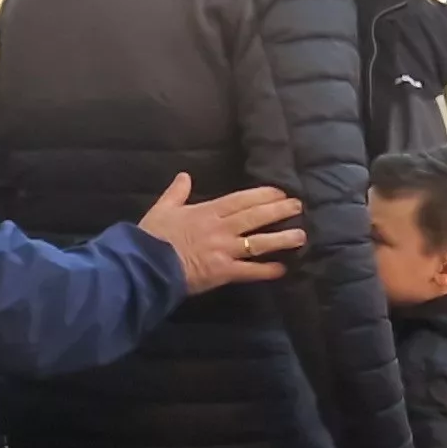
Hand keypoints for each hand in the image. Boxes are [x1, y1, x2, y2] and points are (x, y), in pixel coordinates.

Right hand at [135, 173, 305, 293]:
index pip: (241, 200)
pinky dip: (266, 271)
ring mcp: (224, 251)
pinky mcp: (223, 272)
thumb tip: (184, 175)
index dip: (262, 195)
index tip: (279, 191)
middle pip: (255, 217)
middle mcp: (221, 229)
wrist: (145, 265)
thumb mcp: (162, 209)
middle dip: (279, 210)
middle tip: (298, 206)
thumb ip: (176, 192)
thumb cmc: (152, 236)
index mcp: (207, 212)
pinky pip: (249, 271)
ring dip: (282, 239)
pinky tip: (282, 269)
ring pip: (259, 243)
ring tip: (301, 236)